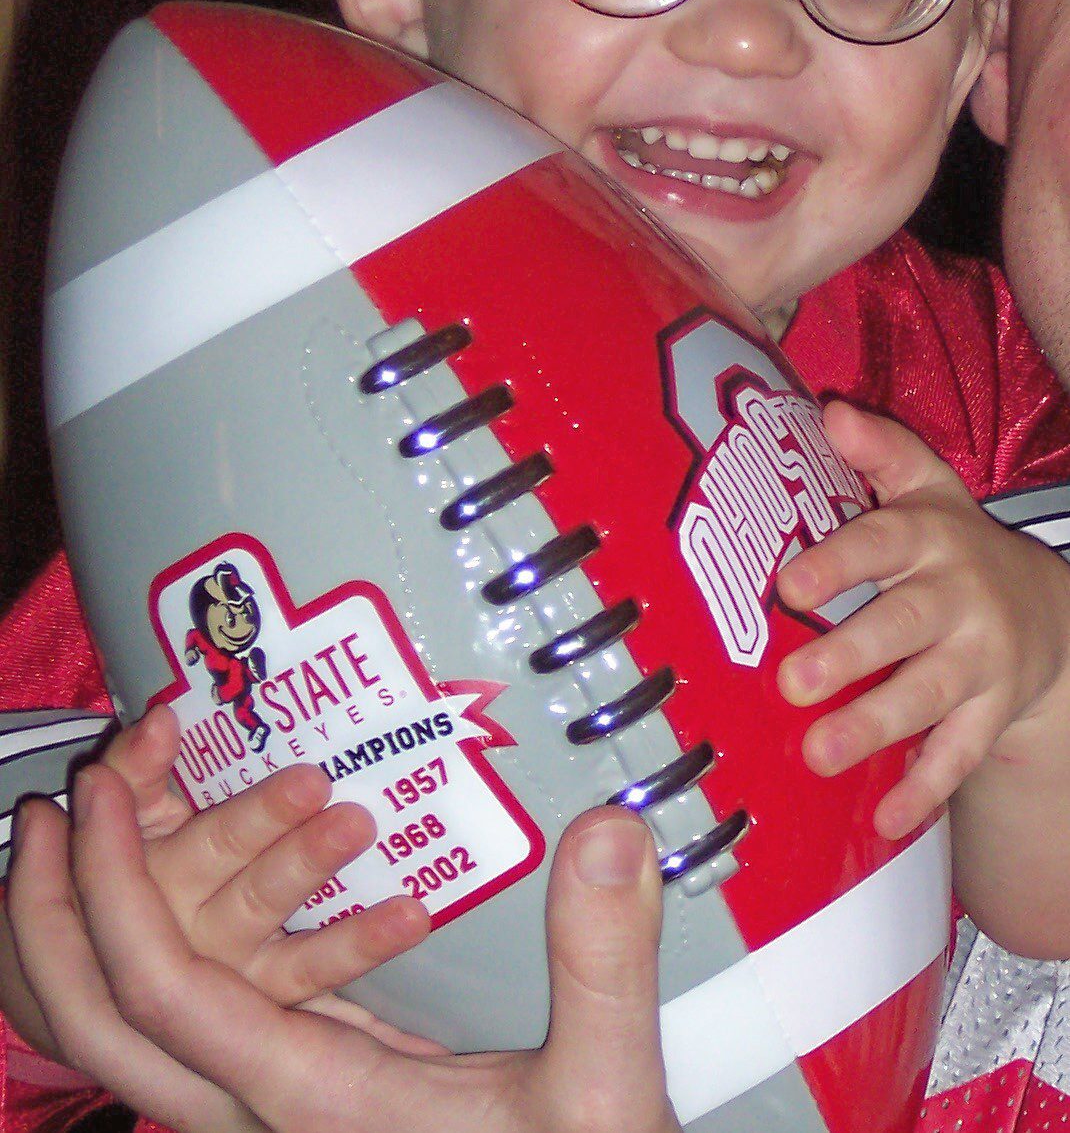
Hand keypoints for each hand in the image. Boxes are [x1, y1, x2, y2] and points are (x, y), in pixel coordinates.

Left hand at [5, 762, 675, 1132]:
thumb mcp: (602, 1094)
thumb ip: (601, 966)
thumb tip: (603, 833)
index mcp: (309, 1098)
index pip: (164, 993)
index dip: (112, 889)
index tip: (96, 791)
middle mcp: (273, 1105)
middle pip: (112, 1024)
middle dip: (59, 915)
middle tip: (55, 806)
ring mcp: (289, 1103)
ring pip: (151, 1029)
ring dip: (109, 927)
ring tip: (108, 824)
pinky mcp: (320, 1093)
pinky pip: (213, 1017)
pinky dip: (174, 944)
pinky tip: (217, 880)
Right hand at [101, 705, 429, 1008]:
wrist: (110, 954)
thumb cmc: (134, 850)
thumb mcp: (122, 808)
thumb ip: (137, 765)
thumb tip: (161, 719)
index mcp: (158, 880)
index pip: (214, 844)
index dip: (261, 816)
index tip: (313, 780)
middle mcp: (194, 937)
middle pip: (258, 898)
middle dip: (308, 860)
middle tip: (360, 821)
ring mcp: (233, 980)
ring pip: (292, 960)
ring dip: (352, 936)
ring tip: (409, 911)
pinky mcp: (265, 1005)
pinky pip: (315, 988)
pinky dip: (361, 959)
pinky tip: (410, 928)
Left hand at [776, 400, 1069, 840]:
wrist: (1050, 609)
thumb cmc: (952, 546)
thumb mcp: (929, 489)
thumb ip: (882, 451)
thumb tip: (832, 409)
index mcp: (930, 537)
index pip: (883, 543)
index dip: (839, 562)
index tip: (789, 585)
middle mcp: (958, 597)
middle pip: (904, 627)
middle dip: (850, 655)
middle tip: (791, 683)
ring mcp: (981, 659)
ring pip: (930, 696)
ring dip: (876, 727)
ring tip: (819, 755)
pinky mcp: (993, 712)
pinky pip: (961, 755)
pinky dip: (926, 790)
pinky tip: (886, 821)